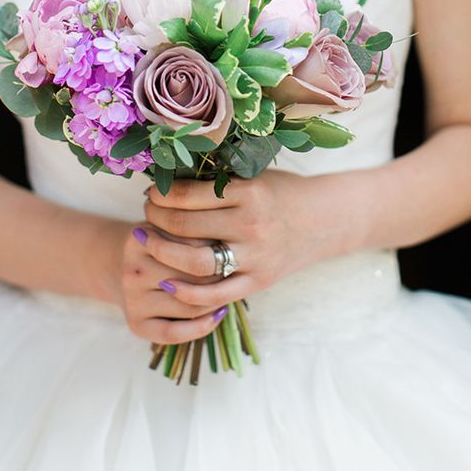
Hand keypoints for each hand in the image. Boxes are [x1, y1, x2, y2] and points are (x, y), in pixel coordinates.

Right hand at [113, 221, 229, 344]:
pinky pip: (174, 333)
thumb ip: (196, 232)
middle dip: (221, 276)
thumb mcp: (171, 228)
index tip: (231, 248)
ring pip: (188, 306)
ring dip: (215, 301)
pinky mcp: (136, 324)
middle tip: (237, 272)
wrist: (119, 264)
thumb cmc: (159, 243)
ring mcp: (132, 299)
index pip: (192, 245)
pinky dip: (201, 327)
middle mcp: (133, 271)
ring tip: (229, 291)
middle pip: (192, 278)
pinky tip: (218, 315)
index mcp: (140, 240)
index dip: (217, 248)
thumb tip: (232, 251)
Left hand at [141, 170, 317, 308]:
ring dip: (161, 252)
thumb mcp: (253, 176)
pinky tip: (166, 283)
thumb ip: (216, 180)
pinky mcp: (257, 282)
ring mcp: (255, 257)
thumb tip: (165, 179)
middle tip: (146, 213)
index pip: (186, 195)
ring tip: (148, 241)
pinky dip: (186, 293)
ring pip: (194, 261)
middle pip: (184, 226)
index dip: (160, 194)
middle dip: (155, 218)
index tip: (151, 192)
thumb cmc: (281, 192)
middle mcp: (251, 225)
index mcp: (248, 192)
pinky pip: (214, 294)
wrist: (323, 221)